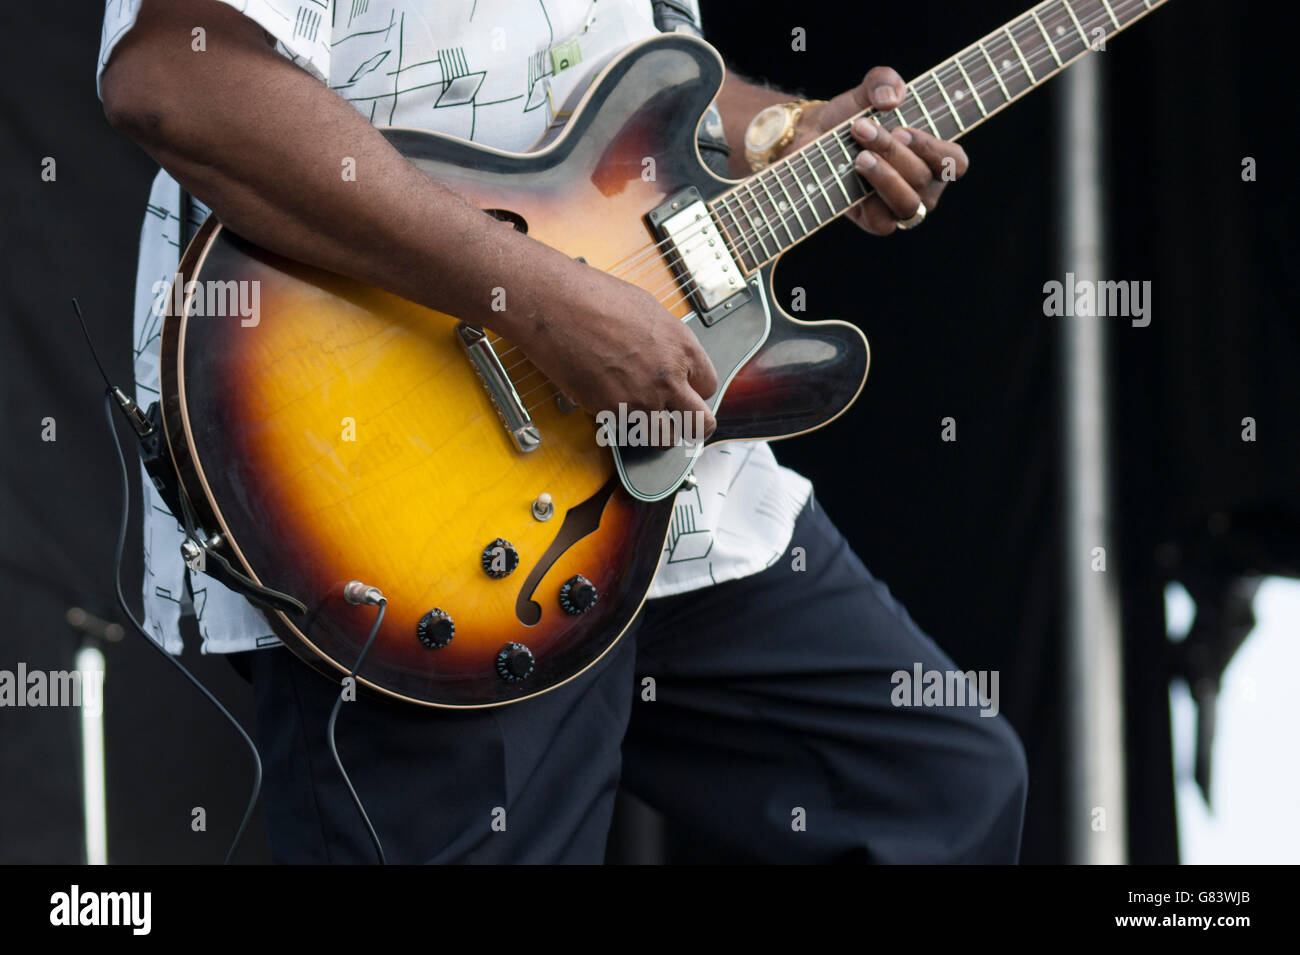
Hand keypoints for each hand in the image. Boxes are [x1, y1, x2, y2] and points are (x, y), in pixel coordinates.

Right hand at [507, 250, 718, 440]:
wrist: (556, 307)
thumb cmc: (595, 298)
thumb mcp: (648, 310)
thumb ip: (666, 340)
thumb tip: (667, 354)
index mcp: (682, 347)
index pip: (709, 386)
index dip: (695, 390)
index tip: (684, 390)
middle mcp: (668, 378)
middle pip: (700, 424)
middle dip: (692, 425)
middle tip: (681, 422)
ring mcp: (641, 400)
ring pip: (665, 438)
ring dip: (658, 432)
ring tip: (644, 420)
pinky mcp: (611, 413)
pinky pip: (626, 431)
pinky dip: (620, 424)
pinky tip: (609, 403)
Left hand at [795, 66, 969, 234]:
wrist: (816, 139)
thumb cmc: (854, 116)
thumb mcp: (868, 90)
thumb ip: (884, 80)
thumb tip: (891, 97)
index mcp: (936, 158)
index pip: (956, 163)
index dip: (933, 149)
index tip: (902, 130)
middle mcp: (926, 187)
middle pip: (922, 178)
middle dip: (892, 152)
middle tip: (862, 129)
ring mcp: (902, 208)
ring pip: (907, 202)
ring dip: (884, 177)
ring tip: (859, 157)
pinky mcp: (877, 222)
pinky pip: (882, 221)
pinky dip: (868, 199)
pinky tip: (853, 177)